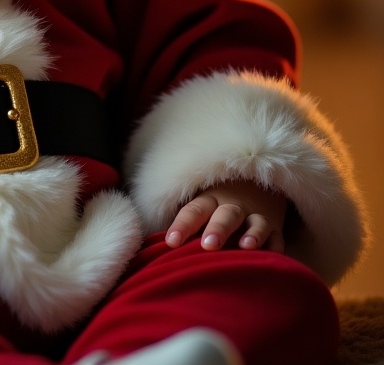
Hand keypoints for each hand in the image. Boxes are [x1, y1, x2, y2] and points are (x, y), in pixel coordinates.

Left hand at [165, 180, 287, 252]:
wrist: (257, 179)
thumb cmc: (219, 200)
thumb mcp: (203, 202)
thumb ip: (187, 221)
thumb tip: (156, 247)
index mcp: (210, 200)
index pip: (193, 211)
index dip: (182, 225)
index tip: (171, 242)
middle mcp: (233, 205)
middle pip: (224, 215)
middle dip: (217, 229)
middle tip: (208, 245)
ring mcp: (257, 214)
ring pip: (254, 223)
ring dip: (251, 234)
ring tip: (245, 246)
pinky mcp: (276, 226)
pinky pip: (278, 236)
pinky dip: (276, 246)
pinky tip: (272, 256)